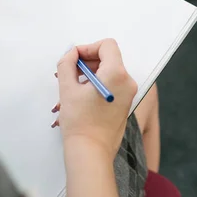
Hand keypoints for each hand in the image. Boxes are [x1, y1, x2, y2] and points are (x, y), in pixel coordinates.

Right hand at [53, 39, 136, 160]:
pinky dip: (98, 83)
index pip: (107, 45)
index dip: (88, 48)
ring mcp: (129, 93)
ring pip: (110, 71)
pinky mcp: (126, 103)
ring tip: (73, 86)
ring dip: (91, 73)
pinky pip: (113, 84)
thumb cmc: (80, 122)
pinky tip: (82, 95)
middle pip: (109, 58)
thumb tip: (71, 53)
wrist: (91, 151)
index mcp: (116, 74)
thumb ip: (67, 64)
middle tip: (70, 72)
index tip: (74, 59)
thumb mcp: (67, 88)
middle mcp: (127, 81)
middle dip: (88, 61)